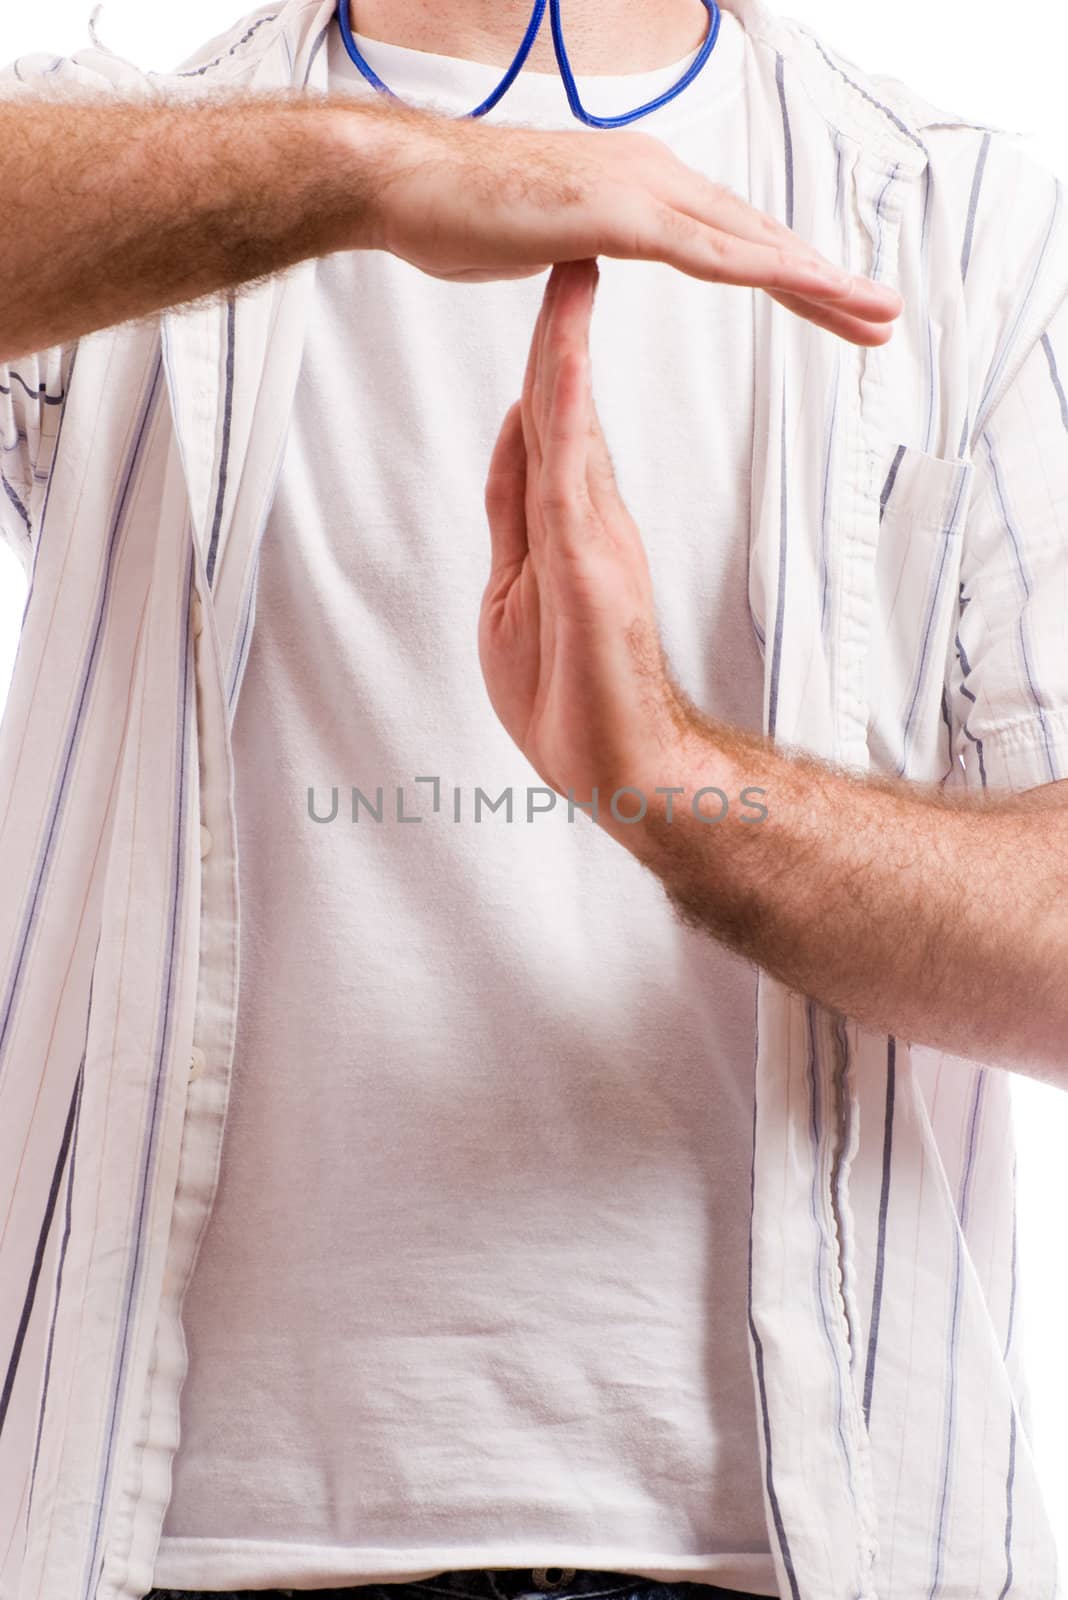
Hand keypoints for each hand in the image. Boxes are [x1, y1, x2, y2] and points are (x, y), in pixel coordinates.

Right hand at [354, 98, 901, 345]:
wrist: (403, 183)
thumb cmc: (460, 214)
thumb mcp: (544, 240)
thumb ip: (582, 250)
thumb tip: (583, 259)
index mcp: (641, 188)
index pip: (731, 241)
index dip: (789, 276)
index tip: (832, 308)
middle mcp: (654, 177)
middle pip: (758, 237)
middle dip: (825, 281)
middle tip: (883, 316)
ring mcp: (638, 188)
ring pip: (747, 239)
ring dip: (816, 277)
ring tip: (872, 309)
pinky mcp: (615, 211)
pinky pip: (702, 249)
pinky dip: (758, 267)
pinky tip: (803, 286)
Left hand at [479, 256, 697, 812]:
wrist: (622, 767)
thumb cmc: (572, 697)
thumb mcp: (515, 592)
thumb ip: (514, 515)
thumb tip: (514, 443)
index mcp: (567, 527)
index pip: (545, 427)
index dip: (541, 360)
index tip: (545, 294)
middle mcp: (588, 521)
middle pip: (564, 410)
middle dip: (559, 327)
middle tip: (569, 245)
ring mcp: (596, 541)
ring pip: (572, 429)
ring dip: (565, 350)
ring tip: (572, 271)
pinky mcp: (598, 568)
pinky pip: (572, 478)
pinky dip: (564, 416)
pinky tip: (558, 363)